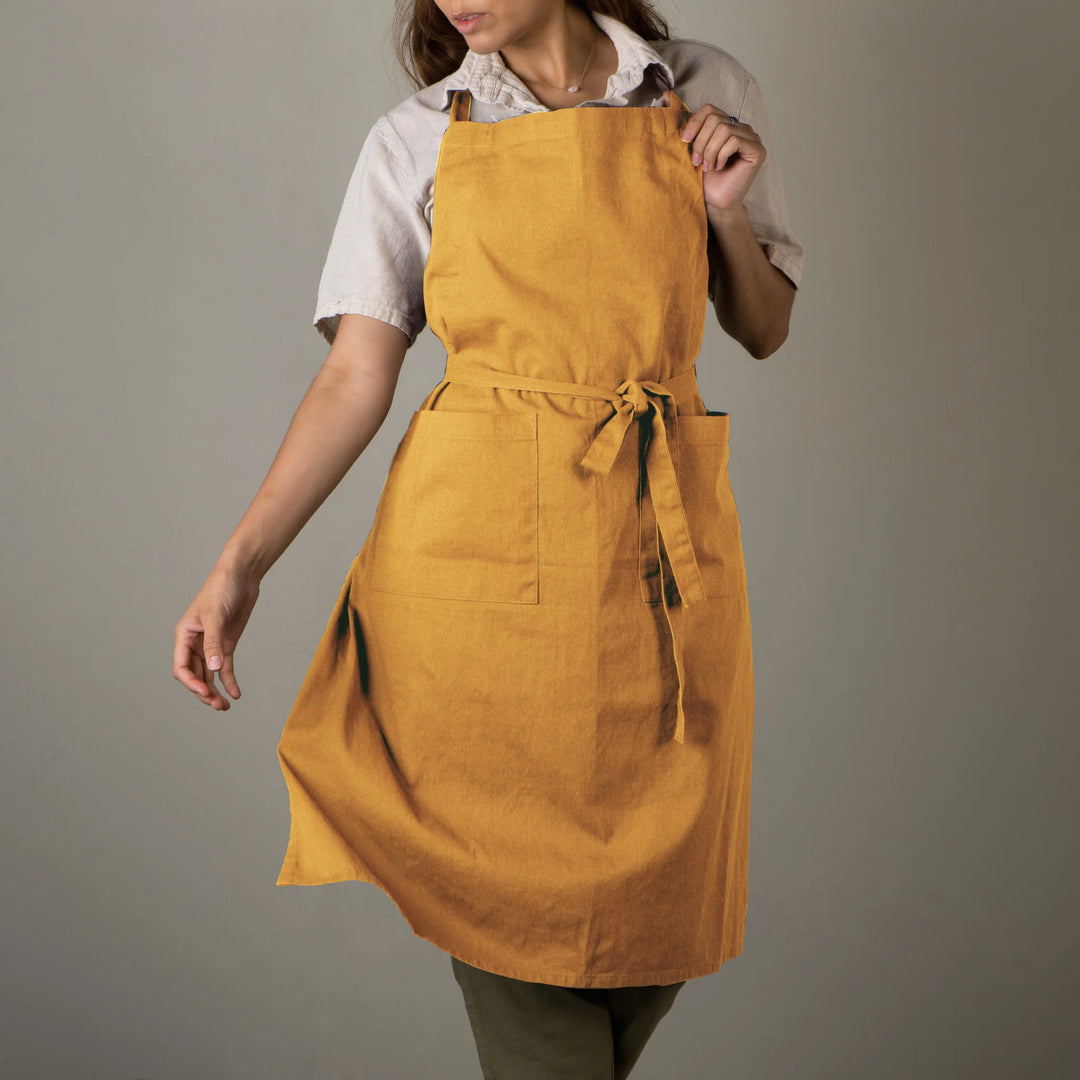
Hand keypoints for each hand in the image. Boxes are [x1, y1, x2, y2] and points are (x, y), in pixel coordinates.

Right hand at [173, 561, 259, 709]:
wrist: (241, 575)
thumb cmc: (222, 589)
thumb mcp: (216, 615)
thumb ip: (214, 642)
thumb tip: (214, 668)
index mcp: (184, 635)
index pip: (181, 667)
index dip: (191, 682)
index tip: (205, 690)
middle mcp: (195, 643)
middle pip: (195, 675)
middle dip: (204, 691)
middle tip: (217, 705)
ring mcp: (211, 645)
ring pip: (209, 674)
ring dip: (215, 690)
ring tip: (224, 706)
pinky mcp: (226, 644)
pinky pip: (225, 668)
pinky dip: (229, 681)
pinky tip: (235, 694)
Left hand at [666, 90, 765, 213]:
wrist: (714, 203)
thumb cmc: (703, 179)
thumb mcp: (689, 148)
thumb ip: (682, 122)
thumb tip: (664, 95)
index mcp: (726, 125)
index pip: (710, 110)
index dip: (695, 123)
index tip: (684, 142)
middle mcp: (741, 127)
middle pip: (716, 119)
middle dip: (701, 142)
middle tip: (697, 162)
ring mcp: (752, 137)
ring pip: (724, 129)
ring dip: (710, 151)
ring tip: (708, 167)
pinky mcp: (758, 150)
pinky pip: (734, 140)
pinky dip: (721, 155)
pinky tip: (719, 168)